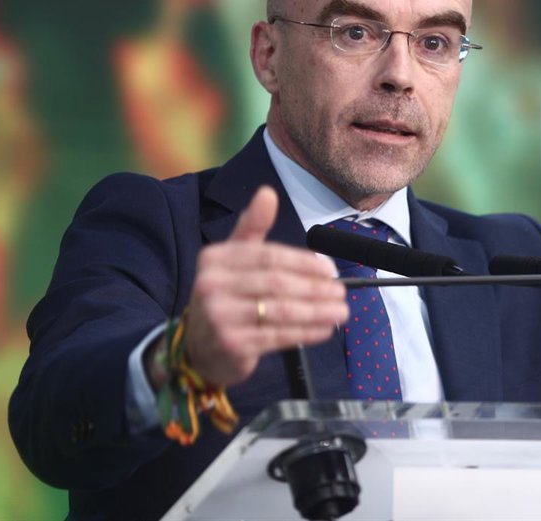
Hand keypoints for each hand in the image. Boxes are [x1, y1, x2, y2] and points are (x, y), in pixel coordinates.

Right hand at [176, 185, 348, 386]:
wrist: (199, 346)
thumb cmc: (226, 295)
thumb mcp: (233, 258)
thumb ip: (252, 227)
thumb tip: (267, 193)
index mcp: (214, 259)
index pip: (269, 256)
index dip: (304, 263)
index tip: (329, 270)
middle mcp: (211, 286)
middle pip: (277, 283)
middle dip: (315, 288)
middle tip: (340, 291)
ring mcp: (220, 317)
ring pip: (281, 311)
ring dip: (317, 311)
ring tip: (340, 311)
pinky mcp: (231, 345)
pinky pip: (278, 336)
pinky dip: (306, 332)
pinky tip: (324, 329)